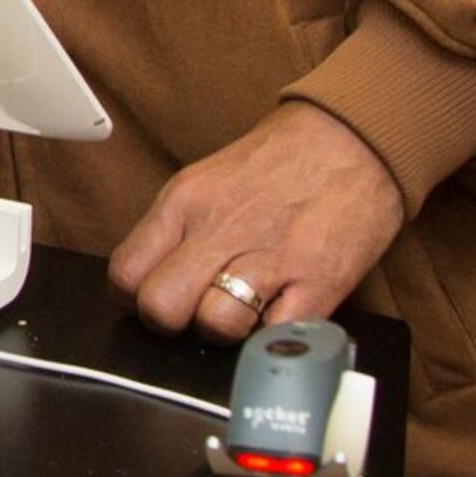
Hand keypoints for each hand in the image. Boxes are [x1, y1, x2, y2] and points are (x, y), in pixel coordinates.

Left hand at [112, 101, 408, 342]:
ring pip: (215, 325)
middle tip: (198, 312)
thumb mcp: (207, 182)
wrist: (350, 139)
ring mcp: (270, 258)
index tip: (156, 300)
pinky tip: (279, 314)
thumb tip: (151, 279)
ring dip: (227, 331)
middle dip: (174, 324)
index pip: (125, 274)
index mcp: (184, 203)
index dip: (136, 299)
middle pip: (160, 308)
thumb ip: (177, 230)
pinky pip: (276, 334)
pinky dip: (273, 336)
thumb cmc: (278, 164)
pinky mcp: (319, 283)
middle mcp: (219, 230)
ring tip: (245, 311)